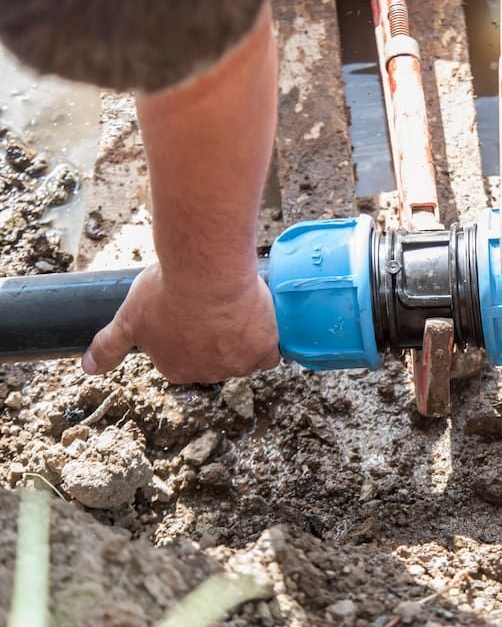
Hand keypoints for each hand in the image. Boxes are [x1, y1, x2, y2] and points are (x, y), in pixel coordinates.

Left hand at [82, 264, 279, 382]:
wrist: (206, 273)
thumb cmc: (165, 291)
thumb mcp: (127, 319)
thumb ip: (108, 346)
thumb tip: (87, 369)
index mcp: (174, 369)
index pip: (182, 358)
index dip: (186, 333)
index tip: (188, 312)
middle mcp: (206, 373)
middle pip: (213, 359)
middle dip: (214, 339)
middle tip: (211, 306)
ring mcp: (237, 364)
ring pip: (242, 358)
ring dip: (240, 340)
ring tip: (234, 308)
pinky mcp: (263, 349)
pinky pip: (269, 355)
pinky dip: (266, 343)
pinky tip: (259, 323)